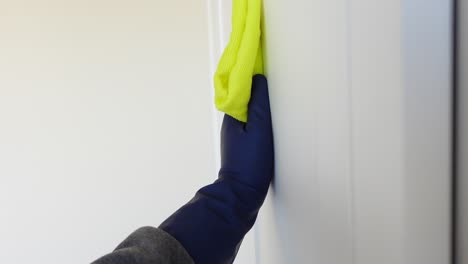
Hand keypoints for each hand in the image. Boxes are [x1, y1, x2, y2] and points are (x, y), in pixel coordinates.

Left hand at [160, 74, 273, 263]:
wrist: (241, 194)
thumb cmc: (251, 164)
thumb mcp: (260, 130)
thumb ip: (260, 104)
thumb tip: (258, 78)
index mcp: (233, 114)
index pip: (240, 84)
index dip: (249, 70)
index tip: (258, 54)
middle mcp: (232, 121)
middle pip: (243, 94)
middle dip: (252, 80)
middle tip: (267, 65)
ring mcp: (237, 133)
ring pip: (247, 107)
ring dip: (256, 95)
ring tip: (270, 84)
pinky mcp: (244, 144)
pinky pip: (251, 119)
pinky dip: (259, 110)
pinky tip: (269, 112)